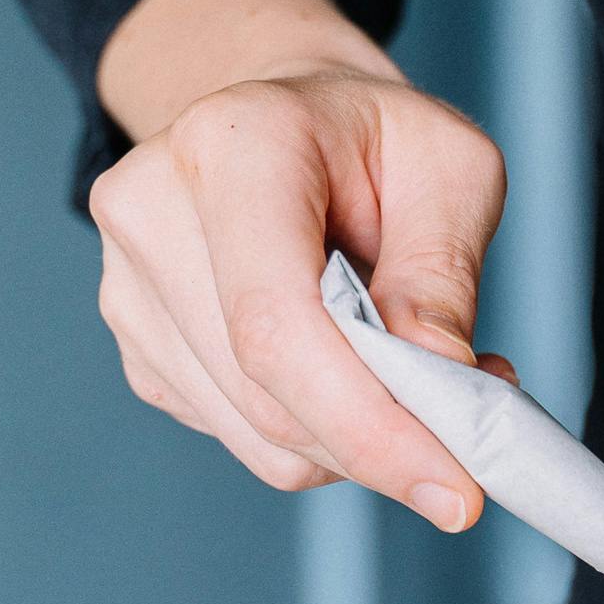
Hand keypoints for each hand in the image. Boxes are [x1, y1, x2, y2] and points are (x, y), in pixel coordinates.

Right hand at [87, 0, 509, 527]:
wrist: (286, 114)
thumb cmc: (375, 136)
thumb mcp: (452, 166)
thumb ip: (443, 275)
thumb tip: (437, 387)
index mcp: (232, 144)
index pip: (278, 323)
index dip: (368, 423)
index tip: (457, 489)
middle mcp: (151, 210)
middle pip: (265, 394)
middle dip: (382, 441)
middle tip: (475, 426)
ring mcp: (129, 284)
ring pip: (257, 435)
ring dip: (356, 439)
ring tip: (418, 375)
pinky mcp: (139, 343)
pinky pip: (241, 435)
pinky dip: (318, 432)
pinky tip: (352, 373)